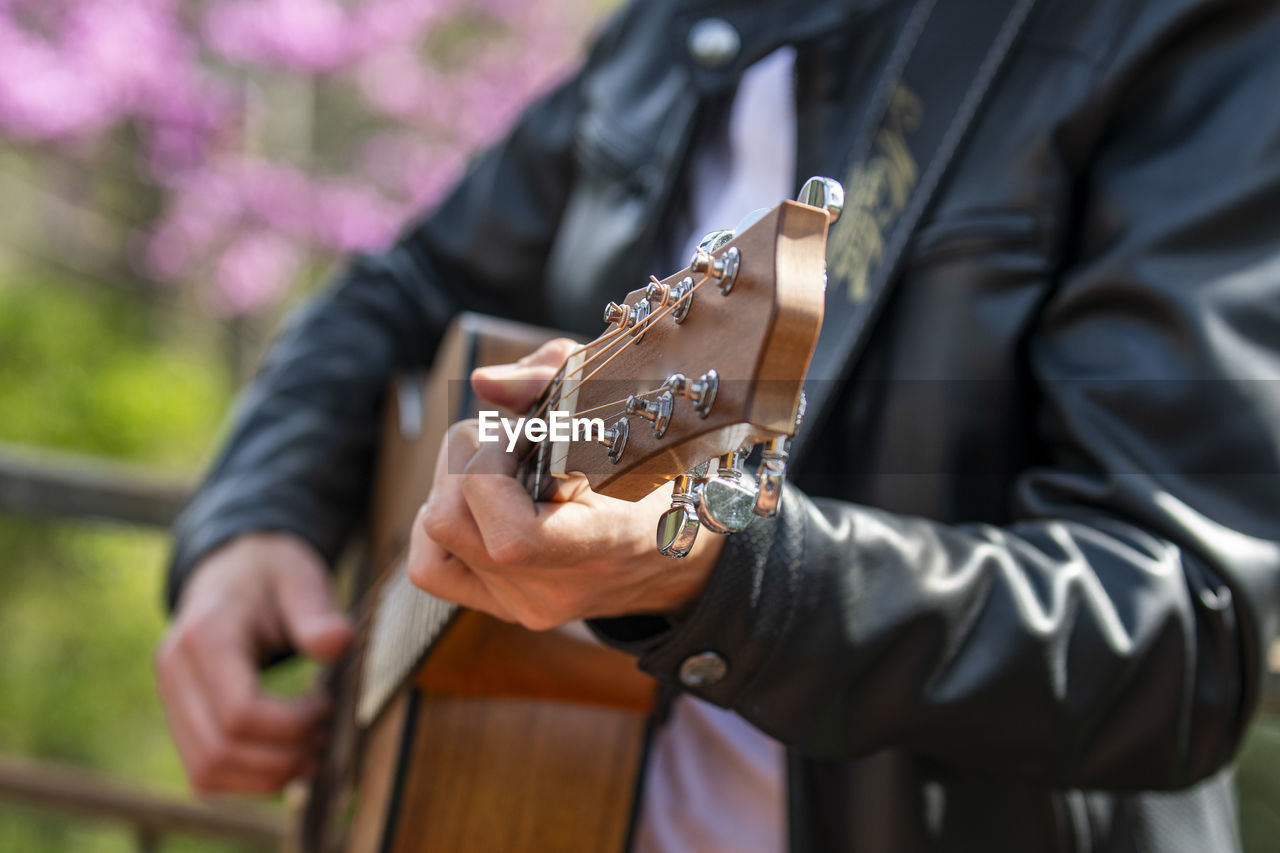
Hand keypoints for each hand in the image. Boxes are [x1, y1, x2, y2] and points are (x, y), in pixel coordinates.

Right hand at [155, 533, 352, 794]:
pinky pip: (204, 772)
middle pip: (219, 751)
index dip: (290, 725)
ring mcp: (171, 699)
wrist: (235, 568)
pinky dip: (247, 779)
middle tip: (324, 739)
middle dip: (282, 758)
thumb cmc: (273, 574)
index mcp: (205, 636)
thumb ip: (316, 612)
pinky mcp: (179, 717)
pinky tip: (286, 759)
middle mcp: (175, 672)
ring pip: (207, 772)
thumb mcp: (301, 578)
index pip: (238, 712)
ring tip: (311, 755)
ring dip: (265, 777)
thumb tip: (339, 642)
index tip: (326, 705)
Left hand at [406, 339, 723, 629]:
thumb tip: (482, 383)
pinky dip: (442, 517)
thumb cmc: (663, 469)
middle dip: (467, 454)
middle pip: (449, 521)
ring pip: (431, 537)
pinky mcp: (502, 604)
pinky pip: (431, 564)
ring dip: (450, 482)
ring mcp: (524, 604)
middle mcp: (556, 589)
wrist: (682, 552)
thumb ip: (554, 381)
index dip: (491, 464)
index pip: (510, 536)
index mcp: (604, 548)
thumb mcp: (629, 406)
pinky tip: (478, 496)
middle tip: (513, 436)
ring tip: (497, 464)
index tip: (523, 430)